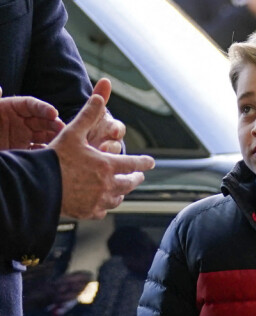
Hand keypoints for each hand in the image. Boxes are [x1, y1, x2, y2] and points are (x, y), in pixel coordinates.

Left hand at [0, 87, 64, 149]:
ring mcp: (21, 138)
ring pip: (44, 136)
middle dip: (54, 124)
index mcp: (8, 108)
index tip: (53, 113)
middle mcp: (18, 122)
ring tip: (63, 143)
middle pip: (41, 120)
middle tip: (64, 130)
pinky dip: (47, 153)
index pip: (30, 105)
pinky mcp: (22, 153)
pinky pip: (38, 152)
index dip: (43, 108)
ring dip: (55, 138)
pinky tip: (53, 155)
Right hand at [49, 92, 154, 219]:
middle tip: (139, 177)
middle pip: (129, 184)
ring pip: (118, 199)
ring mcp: (99, 201)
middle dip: (135, 179)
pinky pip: (103, 211)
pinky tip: (103, 204)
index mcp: (107, 166)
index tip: (151, 162)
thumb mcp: (72, 133)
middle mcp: (107, 185)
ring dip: (122, 193)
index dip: (143, 162)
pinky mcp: (89, 212)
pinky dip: (105, 206)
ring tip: (122, 190)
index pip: (133, 164)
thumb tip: (100, 97)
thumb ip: (88, 115)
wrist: (39, 185)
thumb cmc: (55, 158)